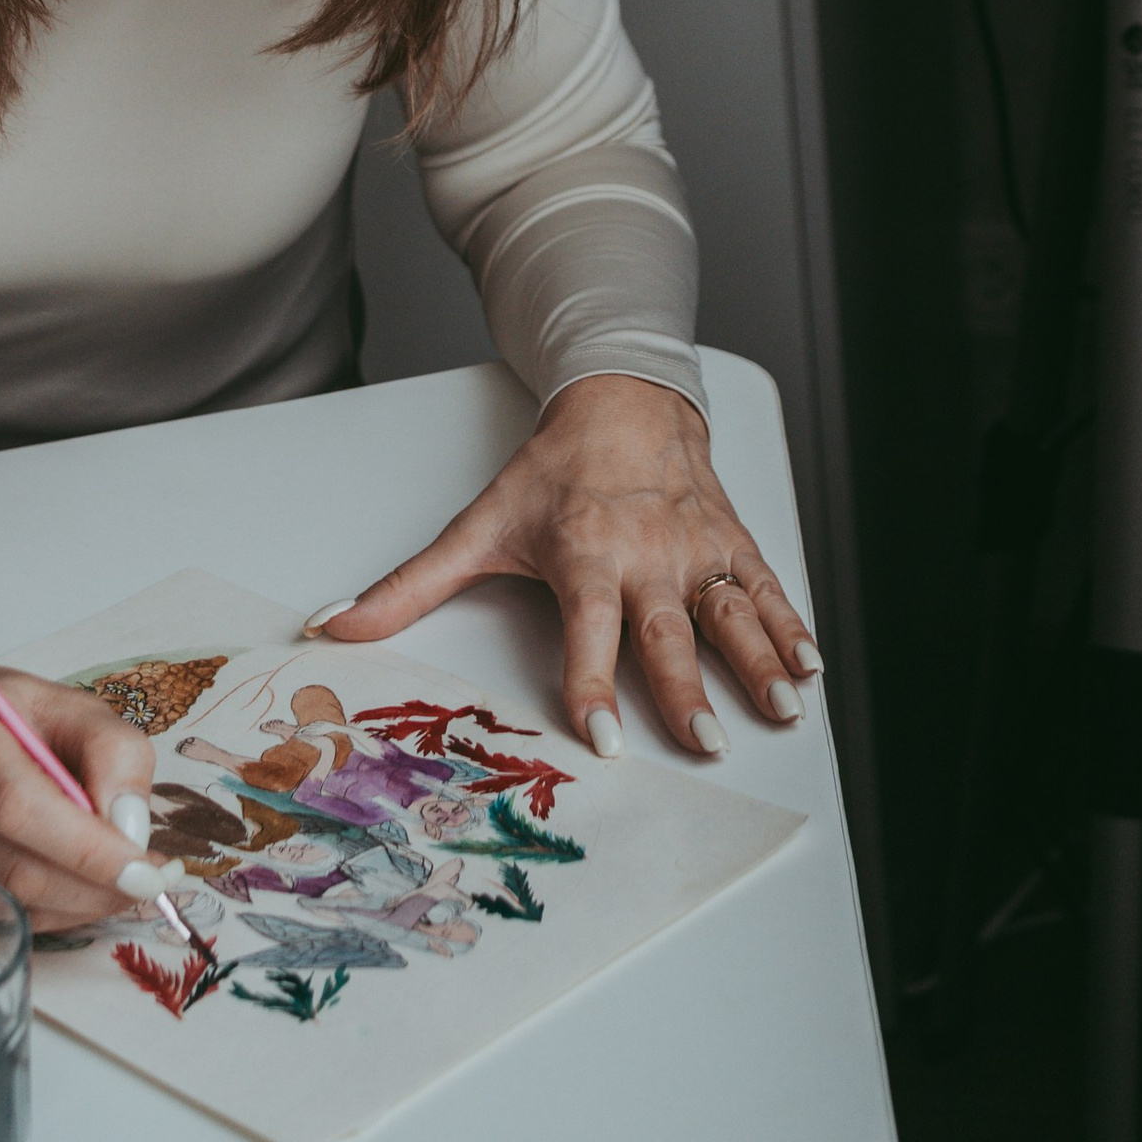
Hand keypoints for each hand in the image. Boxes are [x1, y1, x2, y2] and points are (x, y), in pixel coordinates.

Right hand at [0, 639, 169, 928]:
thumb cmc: (1, 714)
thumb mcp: (67, 704)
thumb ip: (113, 752)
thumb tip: (131, 828)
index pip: (17, 804)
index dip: (86, 849)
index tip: (146, 871)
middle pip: (13, 867)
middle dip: (93, 887)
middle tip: (148, 884)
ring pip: (7, 903)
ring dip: (78, 905)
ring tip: (119, 883)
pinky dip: (48, 911)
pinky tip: (73, 888)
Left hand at [306, 374, 821, 759]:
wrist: (620, 399)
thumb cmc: (550, 475)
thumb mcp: (478, 525)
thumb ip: (408, 586)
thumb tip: (331, 628)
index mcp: (586, 556)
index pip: (590, 630)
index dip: (595, 685)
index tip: (605, 738)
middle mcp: (647, 555)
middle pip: (669, 632)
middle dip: (689, 689)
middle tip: (706, 741)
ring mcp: (696, 548)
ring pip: (731, 612)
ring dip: (758, 662)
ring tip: (783, 709)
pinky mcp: (730, 539)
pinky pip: (765, 585)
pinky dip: (791, 625)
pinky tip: (809, 668)